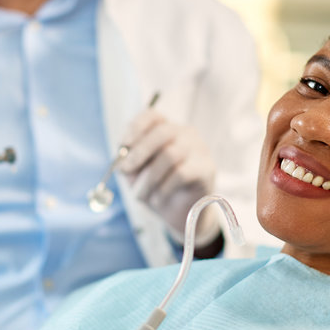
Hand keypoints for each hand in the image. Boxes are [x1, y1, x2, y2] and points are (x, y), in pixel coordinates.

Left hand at [120, 110, 218, 246]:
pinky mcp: (206, 168)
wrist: (180, 212)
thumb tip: (123, 161)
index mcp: (167, 129)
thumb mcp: (137, 174)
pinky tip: (158, 199)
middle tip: (126, 170)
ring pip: (170, 155)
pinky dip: (164, 188)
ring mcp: (199, 149)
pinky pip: (181, 174)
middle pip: (163, 132)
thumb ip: (129, 164)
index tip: (124, 145)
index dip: (136, 127)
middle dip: (140, 152)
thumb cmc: (157, 187)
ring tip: (140, 195)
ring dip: (149, 178)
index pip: (152, 116)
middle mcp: (185, 134)